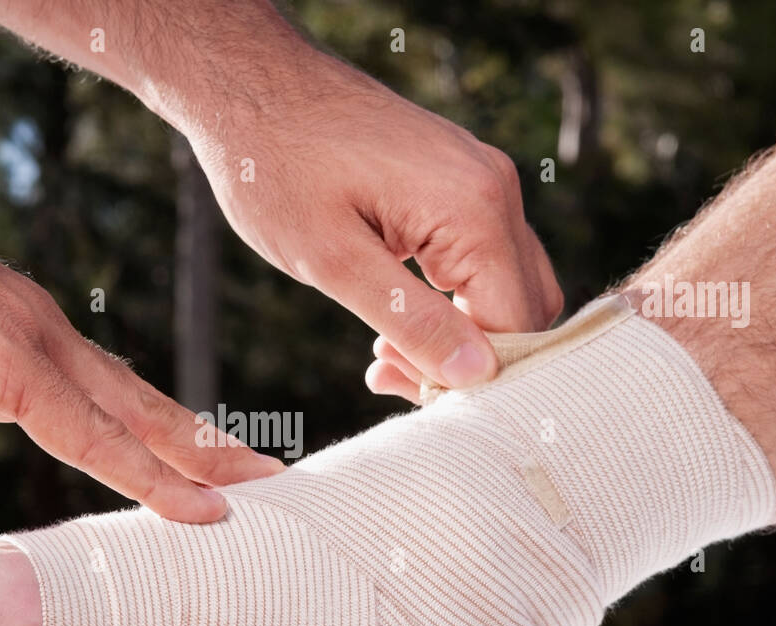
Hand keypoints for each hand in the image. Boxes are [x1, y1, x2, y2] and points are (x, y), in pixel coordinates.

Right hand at [0, 194, 280, 528]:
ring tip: (261, 494)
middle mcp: (38, 340)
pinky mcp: (14, 365)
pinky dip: (155, 478)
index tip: (188, 468)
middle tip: (260, 478)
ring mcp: (34, 349)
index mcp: (5, 346)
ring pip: (139, 421)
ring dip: (202, 462)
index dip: (146, 436)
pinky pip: (100, 438)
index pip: (96, 401)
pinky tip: (202, 510)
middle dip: (200, 446)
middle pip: (138, 407)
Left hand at [186, 50, 562, 392]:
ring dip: (458, 332)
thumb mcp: (334, 261)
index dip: (473, 376)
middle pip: (525, 308)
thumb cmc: (276, 168)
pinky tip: (391, 318)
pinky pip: (481, 257)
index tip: (404, 390)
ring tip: (383, 354)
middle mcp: (495, 190)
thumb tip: (477, 376)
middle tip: (390, 376)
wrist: (249, 85)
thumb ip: (412, 321)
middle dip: (470, 358)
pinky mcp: (459, 180)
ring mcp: (481, 180)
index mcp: (473, 209)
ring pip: (505, 286)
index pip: (518, 324)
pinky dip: (449, 299)